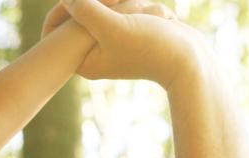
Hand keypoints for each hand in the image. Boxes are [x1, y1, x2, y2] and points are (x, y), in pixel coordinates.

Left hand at [56, 0, 206, 87]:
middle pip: (81, 14)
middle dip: (106, 4)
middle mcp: (93, 54)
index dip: (70, 6)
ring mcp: (111, 42)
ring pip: (105, 7)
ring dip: (126, 3)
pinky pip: (124, 8)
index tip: (94, 2)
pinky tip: (155, 17)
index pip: (57, 27)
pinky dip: (139, 5)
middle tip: (126, 9)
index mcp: (82, 60)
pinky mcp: (129, 33)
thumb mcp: (114, 28)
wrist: (192, 59)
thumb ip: (87, 12)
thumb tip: (67, 0)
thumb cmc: (153, 47)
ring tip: (145, 16)